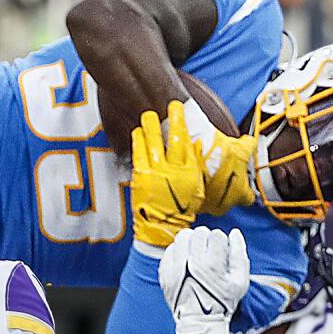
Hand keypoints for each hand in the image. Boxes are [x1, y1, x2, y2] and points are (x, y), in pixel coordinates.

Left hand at [129, 99, 206, 246]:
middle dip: (172, 119)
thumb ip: (192, 168)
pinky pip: (139, 154)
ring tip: (149, 114)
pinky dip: (138, 141)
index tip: (180, 110)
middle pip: (173, 137)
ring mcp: (157, 173)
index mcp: (190, 172)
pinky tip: (137, 131)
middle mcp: (174, 170)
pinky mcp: (141, 177)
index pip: (188, 141)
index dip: (183, 124)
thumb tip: (194, 149)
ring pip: (154, 142)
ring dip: (151, 126)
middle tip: (170, 106)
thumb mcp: (194, 188)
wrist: (163, 228)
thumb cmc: (180, 209)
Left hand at [159, 226, 249, 333]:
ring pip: (182, 236)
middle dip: (206, 239)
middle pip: (199, 233)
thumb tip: (234, 233)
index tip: (221, 252)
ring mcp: (176, 267)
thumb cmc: (223, 301)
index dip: (221, 241)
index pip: (217, 235)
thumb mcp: (240, 281)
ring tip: (196, 251)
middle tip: (209, 251)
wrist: (200, 321)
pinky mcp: (165, 273)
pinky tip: (185, 259)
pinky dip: (178, 250)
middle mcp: (192, 263)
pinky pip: (170, 249)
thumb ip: (240, 254)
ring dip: (191, 240)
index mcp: (212, 264)